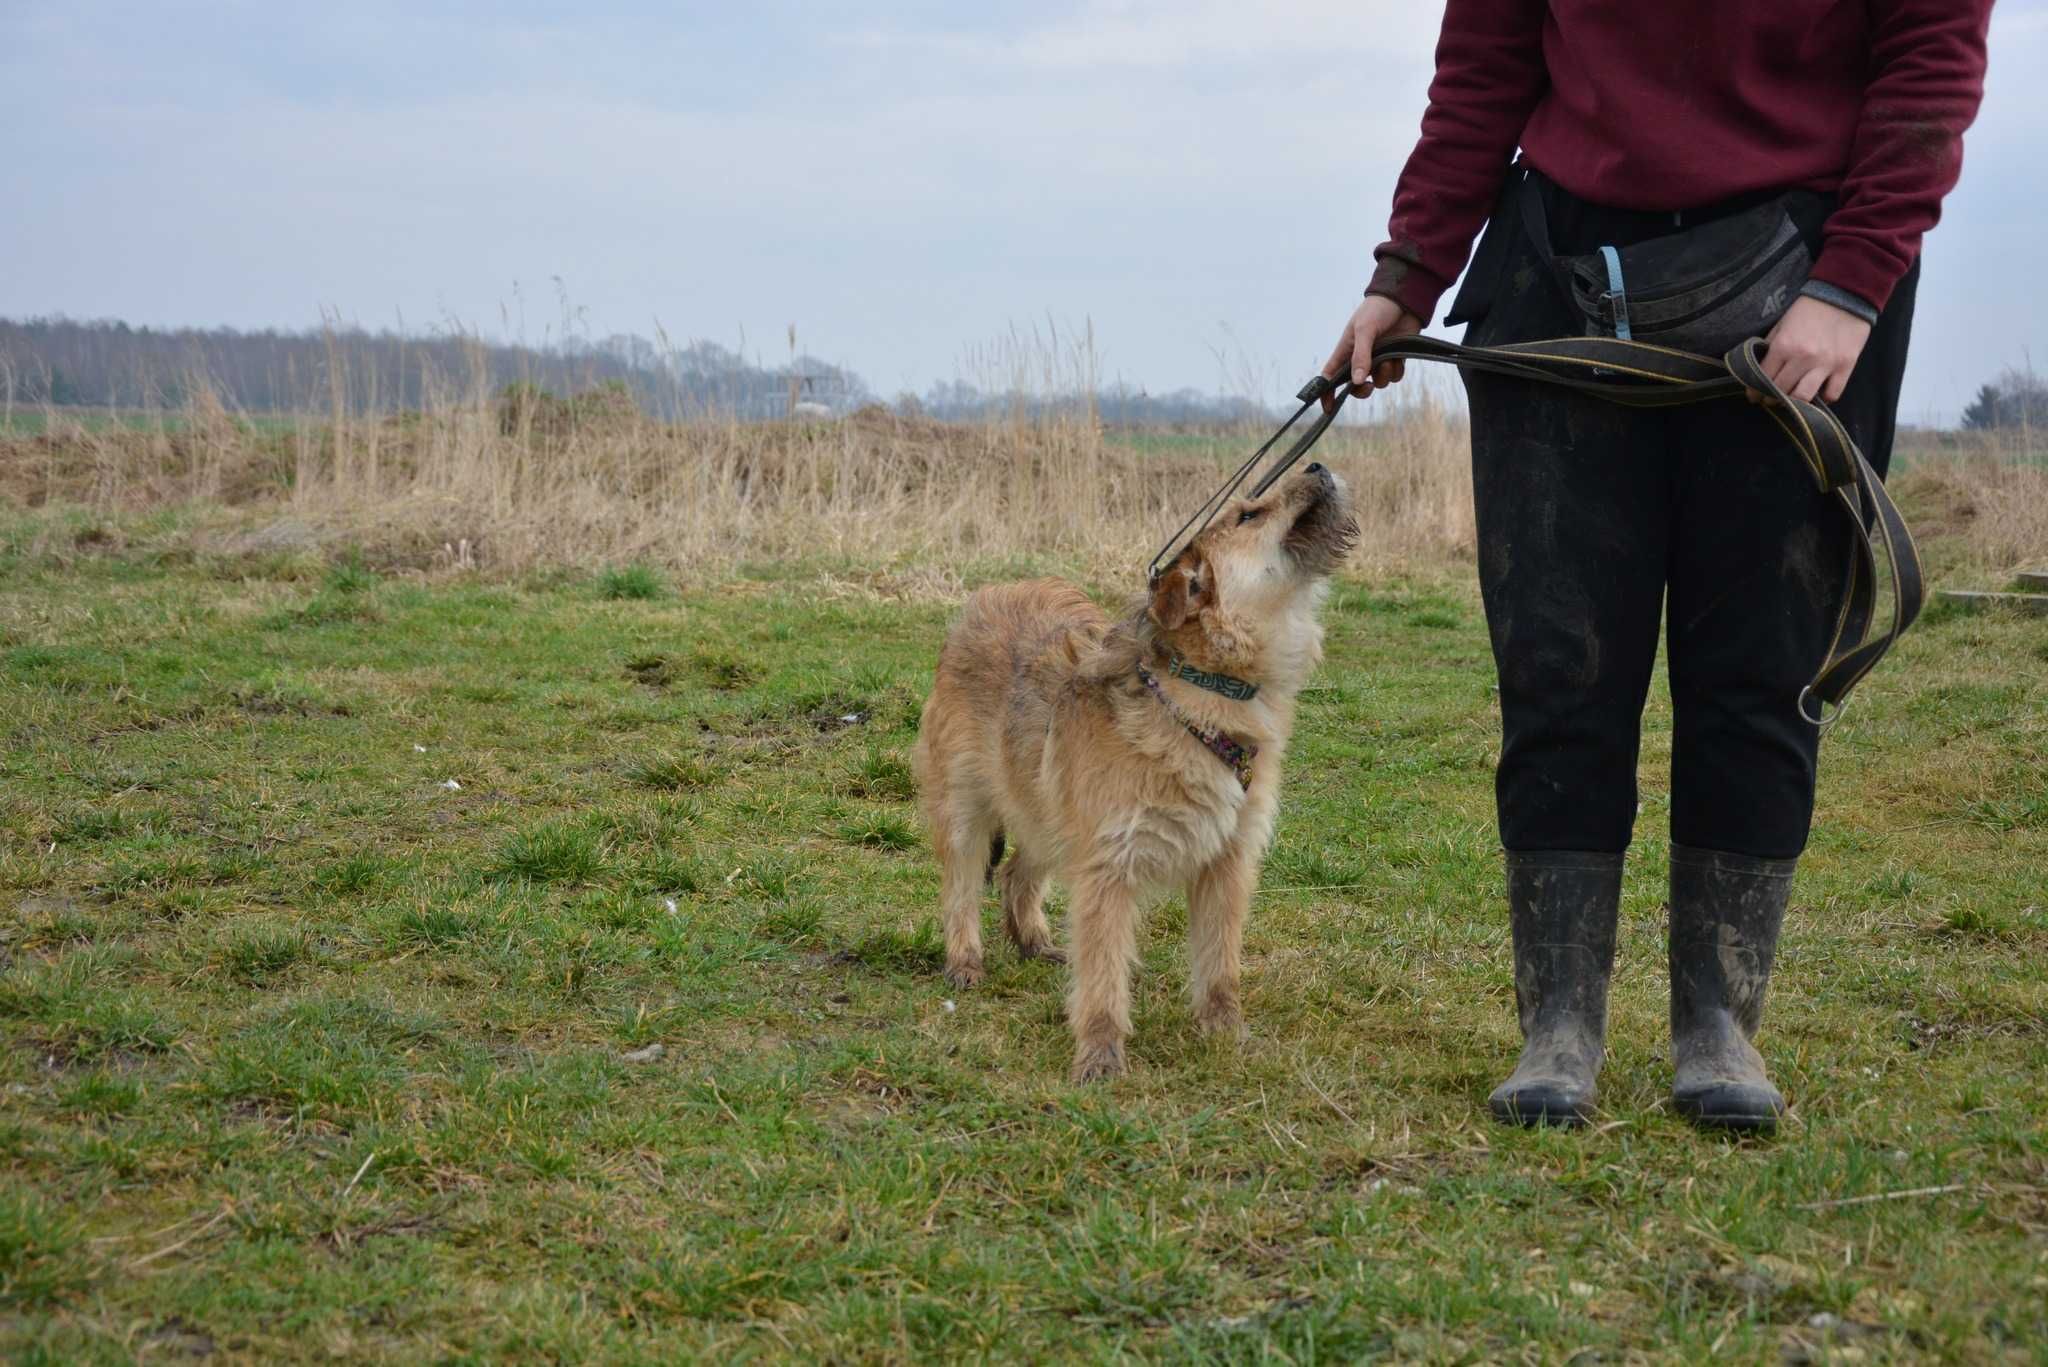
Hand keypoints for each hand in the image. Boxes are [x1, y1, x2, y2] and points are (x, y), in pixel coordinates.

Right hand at [1321, 294, 1422, 411]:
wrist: (1404, 299)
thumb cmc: (1377, 310)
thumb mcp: (1364, 330)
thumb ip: (1360, 356)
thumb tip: (1357, 381)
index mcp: (1346, 351)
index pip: (1331, 376)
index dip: (1327, 393)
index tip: (1328, 408)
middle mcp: (1360, 358)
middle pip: (1356, 386)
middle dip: (1362, 390)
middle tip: (1367, 386)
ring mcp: (1379, 360)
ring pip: (1379, 382)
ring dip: (1383, 375)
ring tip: (1388, 359)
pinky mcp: (1395, 359)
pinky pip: (1394, 376)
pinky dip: (1396, 370)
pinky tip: (1398, 356)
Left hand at [1755, 295, 1871, 405]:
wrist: (1845, 294)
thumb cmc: (1809, 309)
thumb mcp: (1783, 323)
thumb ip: (1770, 345)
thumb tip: (1759, 367)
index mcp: (1783, 345)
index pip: (1763, 378)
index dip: (1755, 391)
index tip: (1754, 396)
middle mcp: (1803, 358)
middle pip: (1780, 391)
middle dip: (1770, 399)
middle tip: (1769, 400)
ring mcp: (1825, 363)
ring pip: (1803, 398)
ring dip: (1794, 403)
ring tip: (1791, 401)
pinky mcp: (1845, 366)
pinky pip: (1832, 394)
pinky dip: (1824, 397)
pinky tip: (1819, 392)